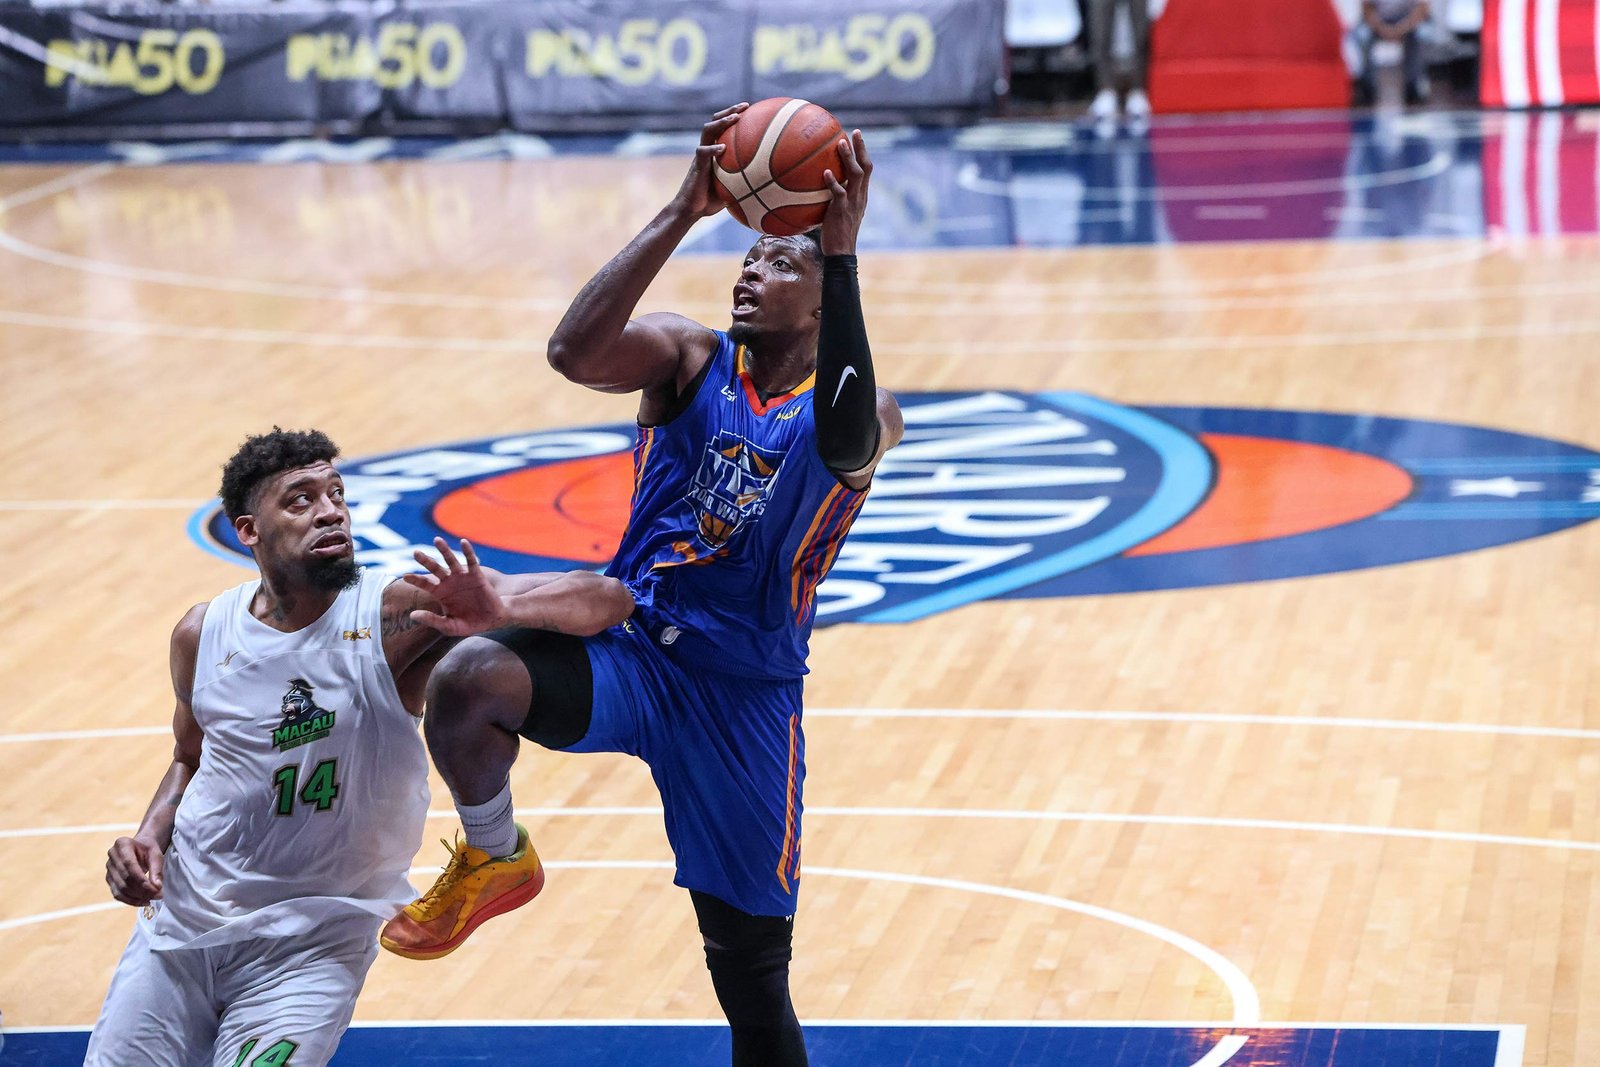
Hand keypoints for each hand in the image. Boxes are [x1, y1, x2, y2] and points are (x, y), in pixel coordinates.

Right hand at [107, 835, 162, 905]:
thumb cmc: (148, 849)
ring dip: (137, 897)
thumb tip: (157, 887)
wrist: (139, 847)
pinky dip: (130, 900)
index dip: (141, 879)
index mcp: (122, 844)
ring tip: (152, 899)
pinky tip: (143, 902)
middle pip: (125, 878)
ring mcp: (108, 868)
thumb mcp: (156, 854)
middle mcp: (112, 856)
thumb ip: (157, 870)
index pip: (129, 864)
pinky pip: (117, 894)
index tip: (155, 889)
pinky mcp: (109, 879)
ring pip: (120, 888)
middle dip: (142, 890)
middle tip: (158, 895)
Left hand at [401, 538, 507, 636]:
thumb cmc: (469, 623)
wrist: (491, 621)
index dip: (415, 579)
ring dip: (444, 550)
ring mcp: (462, 577)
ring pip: (451, 560)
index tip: (405, 576)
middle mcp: (449, 582)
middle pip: (435, 568)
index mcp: (440, 593)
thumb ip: (432, 620)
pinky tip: (463, 542)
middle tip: (415, 553)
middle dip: (425, 560)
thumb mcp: (449, 626)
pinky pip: (471, 561)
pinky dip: (468, 551)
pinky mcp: (476, 575)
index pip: (425, 584)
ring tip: (437, 540)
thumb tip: (412, 615)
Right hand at [671, 103, 747, 218]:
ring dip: (721, 122)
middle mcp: (707, 149)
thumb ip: (745, 181)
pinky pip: (702, 153)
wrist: (691, 209)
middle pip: (715, 121)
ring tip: (734, 118)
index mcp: (715, 152)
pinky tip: (722, 148)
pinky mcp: (697, 166)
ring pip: (707, 131)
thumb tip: (770, 184)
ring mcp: (701, 156)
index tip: (751, 109)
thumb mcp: (733, 188)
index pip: (723, 128)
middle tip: (746, 106)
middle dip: (730, 111)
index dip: (735, 116)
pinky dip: (712, 149)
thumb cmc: (711, 200)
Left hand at [820, 129, 872, 255]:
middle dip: (861, 148)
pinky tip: (824, 173)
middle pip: (865, 167)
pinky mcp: (842, 211)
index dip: (863, 152)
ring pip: (855, 176)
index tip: (856, 136)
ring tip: (840, 143)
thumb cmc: (835, 233)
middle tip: (854, 132)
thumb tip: (814, 185)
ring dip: (848, 158)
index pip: (866, 169)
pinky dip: (833, 182)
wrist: (841, 252)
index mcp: (860, 195)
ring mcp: (852, 203)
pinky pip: (839, 193)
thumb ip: (832, 197)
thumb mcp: (837, 211)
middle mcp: (859, 196)